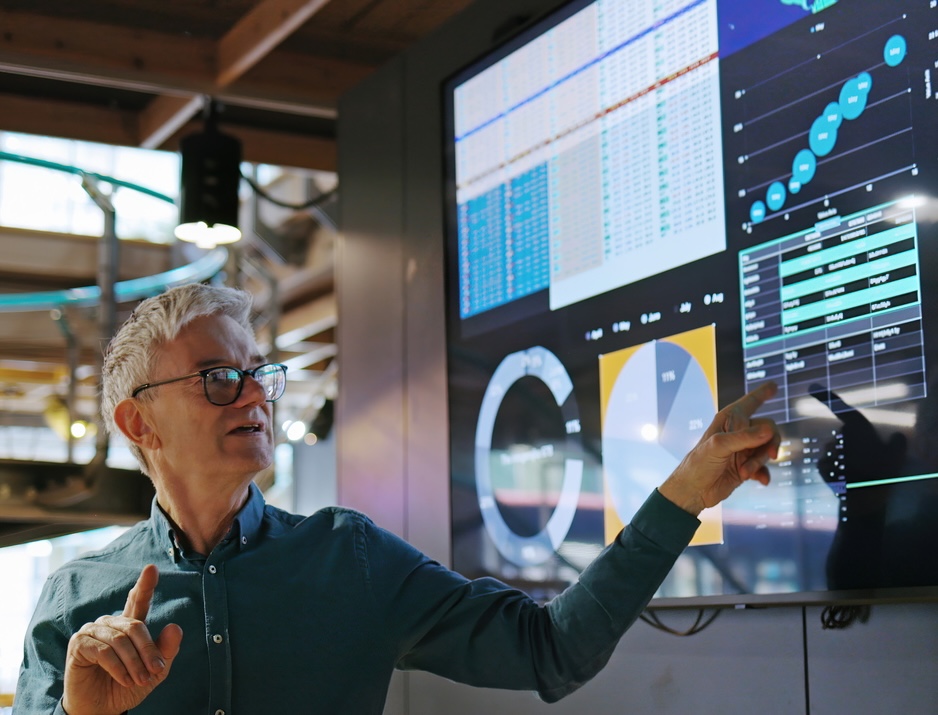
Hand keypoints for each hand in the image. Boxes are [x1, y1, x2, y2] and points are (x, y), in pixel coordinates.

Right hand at [62, 564, 182, 714]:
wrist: (102, 709)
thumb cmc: (127, 687)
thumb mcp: (154, 671)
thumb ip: (166, 650)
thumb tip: (176, 626)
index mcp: (129, 624)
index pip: (138, 600)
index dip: (145, 584)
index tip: (151, 568)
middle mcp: (110, 622)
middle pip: (136, 626)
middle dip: (148, 651)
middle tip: (155, 672)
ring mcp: (92, 631)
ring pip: (121, 640)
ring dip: (134, 663)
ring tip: (140, 680)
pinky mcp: (79, 644)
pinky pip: (104, 651)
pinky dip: (118, 668)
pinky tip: (124, 680)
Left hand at [659, 381, 780, 515]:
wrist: (693, 491)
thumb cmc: (698, 463)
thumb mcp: (719, 446)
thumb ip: (745, 437)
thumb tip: (770, 431)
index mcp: (728, 420)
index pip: (749, 403)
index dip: (762, 394)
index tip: (774, 385)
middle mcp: (738, 432)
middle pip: (768, 429)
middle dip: (769, 443)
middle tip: (771, 455)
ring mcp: (743, 450)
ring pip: (767, 449)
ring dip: (760, 462)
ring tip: (745, 472)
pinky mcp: (746, 466)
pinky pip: (765, 467)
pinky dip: (764, 473)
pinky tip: (761, 480)